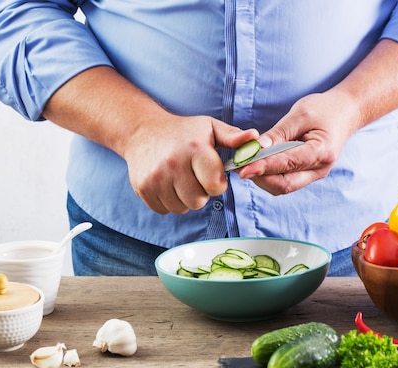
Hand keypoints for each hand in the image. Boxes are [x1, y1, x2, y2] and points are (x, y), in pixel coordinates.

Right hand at [122, 114, 257, 213]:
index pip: (216, 186)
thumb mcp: (210, 128)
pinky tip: (166, 184)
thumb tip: (256, 139)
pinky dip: (168, 201)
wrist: (142, 131)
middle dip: (200, 192)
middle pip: (198, 201)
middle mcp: (173, 164)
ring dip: (184, 198)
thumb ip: (234, 137)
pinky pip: (164, 210)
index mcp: (194, 149)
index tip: (211, 173)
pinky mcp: (142, 188)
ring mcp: (155, 178)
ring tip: (179, 179)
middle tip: (193, 176)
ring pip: (181, 208)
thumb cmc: (182, 132)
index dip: (217, 183)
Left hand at [232, 90, 358, 194]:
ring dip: (262, 179)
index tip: (243, 168)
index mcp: (322, 152)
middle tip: (240, 167)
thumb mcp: (300, 114)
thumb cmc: (324, 110)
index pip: (287, 164)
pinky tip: (257, 165)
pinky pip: (285, 181)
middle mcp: (320, 169)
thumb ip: (278, 134)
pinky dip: (268, 176)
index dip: (263, 167)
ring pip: (282, 187)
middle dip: (259, 178)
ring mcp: (314, 175)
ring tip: (246, 164)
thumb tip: (255, 149)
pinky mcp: (306, 174)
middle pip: (284, 184)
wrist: (345, 112)